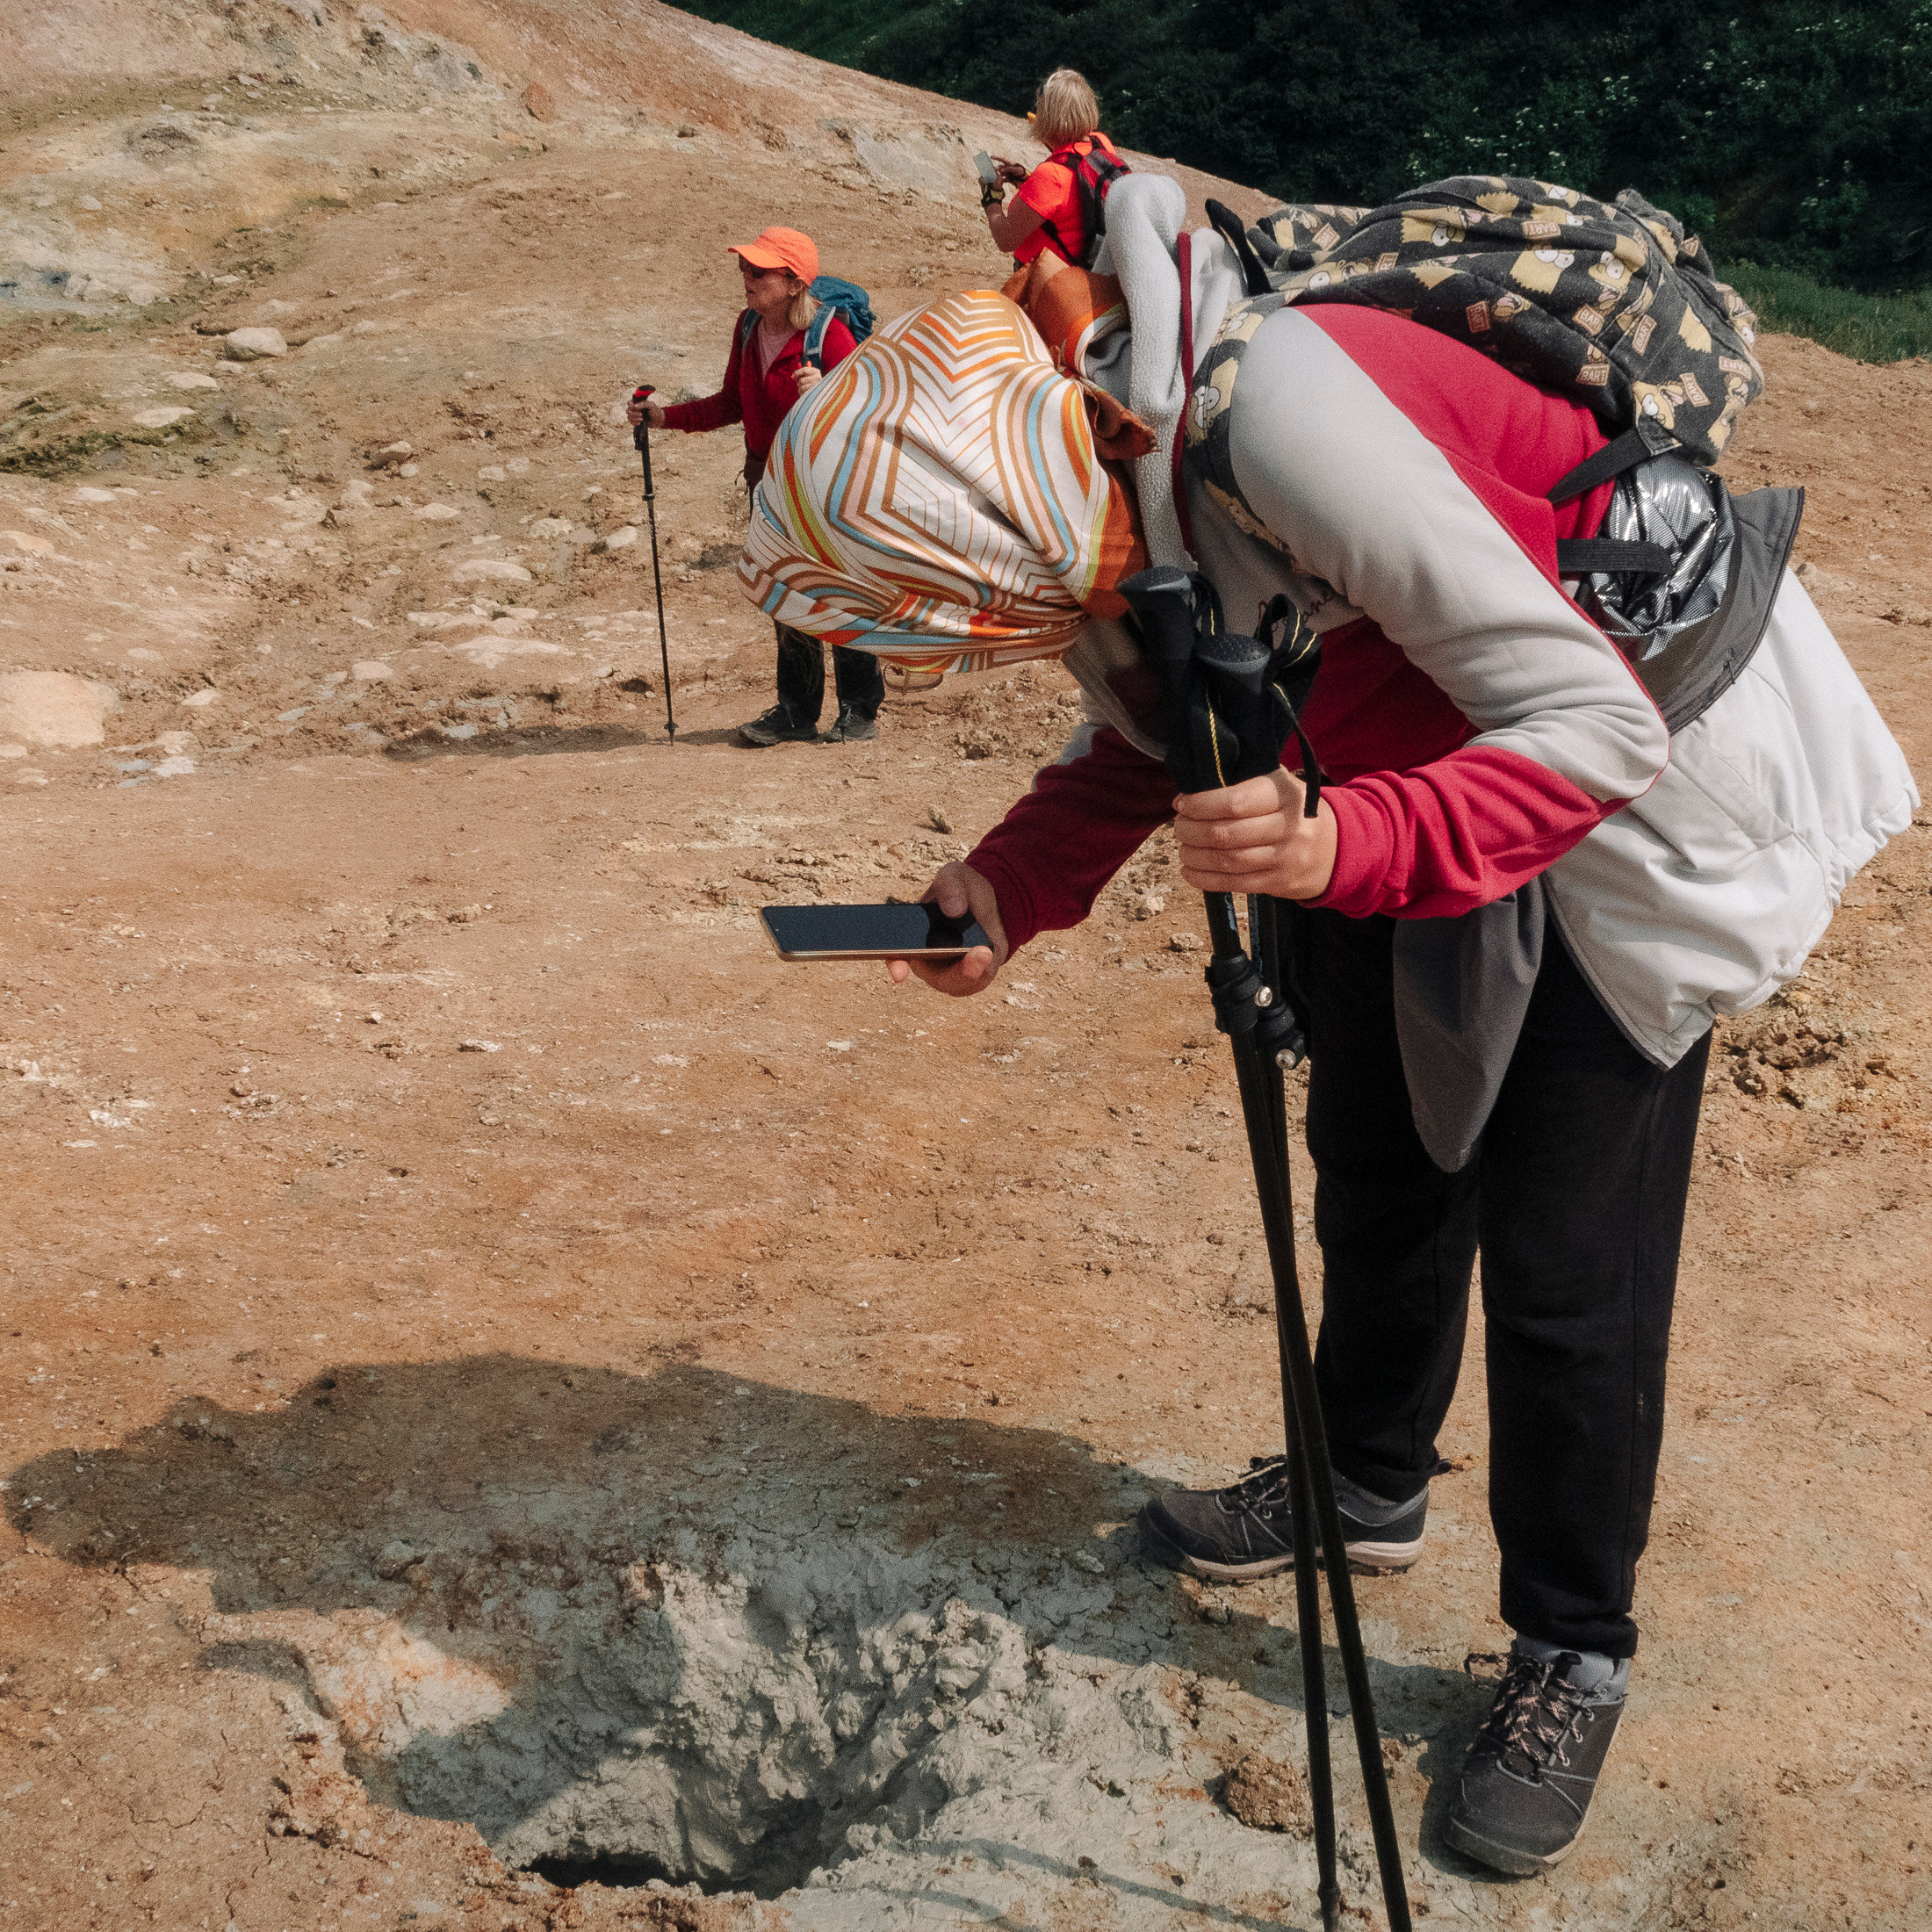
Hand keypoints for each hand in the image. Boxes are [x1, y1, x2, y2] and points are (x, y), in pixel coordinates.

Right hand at [625, 398, 665, 429]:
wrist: (658, 421)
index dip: (631, 406)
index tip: (636, 408)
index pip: (629, 403)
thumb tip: (634, 406)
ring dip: (635, 419)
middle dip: (634, 414)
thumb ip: (643, 404)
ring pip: (629, 417)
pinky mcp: (636, 420)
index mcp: (638, 402)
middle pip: (628, 410)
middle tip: (641, 415)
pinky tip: (640, 423)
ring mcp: (635, 415)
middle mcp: (635, 408)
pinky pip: (631, 422)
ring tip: (642, 419)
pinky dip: (634, 423)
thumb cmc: (655, 411)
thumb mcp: (651, 405)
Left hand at [794, 364, 821, 396]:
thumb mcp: (807, 375)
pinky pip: (803, 393)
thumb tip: (792, 376)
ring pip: (802, 387)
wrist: (818, 393)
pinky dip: (801, 393)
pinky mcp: (814, 393)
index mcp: (816, 372)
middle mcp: (818, 378)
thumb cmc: (811, 382)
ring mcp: (816, 386)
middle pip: (801, 380)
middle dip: (798, 382)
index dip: (797, 373)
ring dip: (800, 388)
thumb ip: (800, 374)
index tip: (792, 377)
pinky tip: (804, 392)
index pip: (804, 370)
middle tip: (799, 384)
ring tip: (803, 389)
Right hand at [886, 862, 1007, 996]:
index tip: (900, 974)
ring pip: (955, 982)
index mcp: (911, 935)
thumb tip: (954, 910)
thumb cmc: (961, 891)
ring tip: (984, 951)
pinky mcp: (969, 976)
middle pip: (932, 975)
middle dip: (951, 971)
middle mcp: (925, 959)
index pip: (894, 955)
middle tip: (974, 952)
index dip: (894, 965)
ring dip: (970, 971)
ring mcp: (947, 971)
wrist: (985, 905)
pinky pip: (974, 982)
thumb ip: (950, 886)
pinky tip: (989, 953)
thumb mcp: (956, 876)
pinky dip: (982, 970)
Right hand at [992, 156, 1027, 184]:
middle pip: (999, 168)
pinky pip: (1002, 180)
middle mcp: (1006, 168)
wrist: (1025, 178)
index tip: (991, 157)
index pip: (1001, 159)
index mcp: (1009, 163)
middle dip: (995, 169)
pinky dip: (1000, 181)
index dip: (996, 157)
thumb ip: (1010, 169)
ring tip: (996, 178)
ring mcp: (1007, 173)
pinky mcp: (1008, 179)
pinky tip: (999, 183)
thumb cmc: (1021, 172)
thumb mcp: (1016, 169)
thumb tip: (1002, 170)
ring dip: (997, 175)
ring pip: (999, 174)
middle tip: (993, 172)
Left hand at [1173, 768, 1338, 901]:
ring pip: (1227, 860)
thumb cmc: (1295, 811)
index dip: (1201, 805)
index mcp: (1285, 795)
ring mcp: (1285, 858)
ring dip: (1195, 855)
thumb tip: (1193, 795)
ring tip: (1182, 848)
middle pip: (1226, 833)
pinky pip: (1235, 884)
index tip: (1181, 804)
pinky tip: (1189, 870)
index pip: (1235, 801)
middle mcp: (1288, 826)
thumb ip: (1244, 786)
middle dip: (1192, 830)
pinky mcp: (1279, 883)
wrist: (1336, 847)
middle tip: (1179, 827)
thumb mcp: (1280, 788)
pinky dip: (1205, 879)